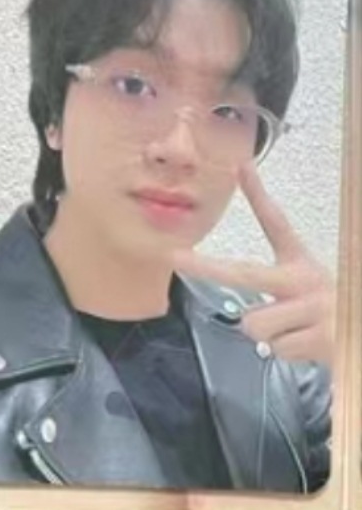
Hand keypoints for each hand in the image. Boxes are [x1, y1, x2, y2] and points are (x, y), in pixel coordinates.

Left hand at [171, 164, 335, 367]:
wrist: (360, 331)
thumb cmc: (330, 312)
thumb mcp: (309, 290)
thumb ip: (278, 292)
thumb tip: (246, 318)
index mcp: (301, 263)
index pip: (276, 223)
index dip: (257, 194)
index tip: (241, 166)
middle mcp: (304, 280)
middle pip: (244, 273)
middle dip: (205, 267)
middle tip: (176, 259)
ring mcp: (312, 308)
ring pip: (255, 325)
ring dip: (269, 335)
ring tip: (296, 331)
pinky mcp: (320, 336)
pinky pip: (276, 348)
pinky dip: (288, 352)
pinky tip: (310, 344)